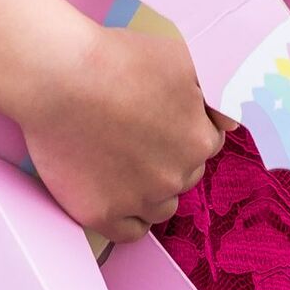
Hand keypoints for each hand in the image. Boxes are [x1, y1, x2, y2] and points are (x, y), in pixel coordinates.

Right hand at [21, 26, 236, 242]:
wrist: (59, 75)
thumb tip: (231, 121)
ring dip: (150, 188)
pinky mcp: (101, 214)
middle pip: (183, 174)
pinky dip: (127, 215)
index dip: (184, 127)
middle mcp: (174, 176)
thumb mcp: (178, 57)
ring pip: (160, 206)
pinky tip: (116, 191)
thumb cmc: (115, 58)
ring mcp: (138, 199)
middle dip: (167, 156)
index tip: (162, 117)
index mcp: (197, 139)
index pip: (206, 143)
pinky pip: (128, 231)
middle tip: (137, 131)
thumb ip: (211, 93)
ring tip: (123, 159)